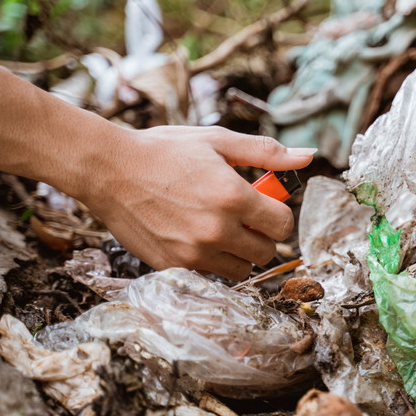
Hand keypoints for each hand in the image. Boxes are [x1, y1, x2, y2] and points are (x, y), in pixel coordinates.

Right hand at [81, 126, 313, 278]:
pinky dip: (212, 260)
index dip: (278, 214)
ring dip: (239, 251)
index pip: (283, 224)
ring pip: (241, 268)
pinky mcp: (173, 266)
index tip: (264, 204)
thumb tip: (307, 157)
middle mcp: (217, 230)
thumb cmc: (164, 150)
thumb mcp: (218, 141)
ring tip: (218, 226)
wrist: (108, 170)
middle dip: (261, 234)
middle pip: (266, 251)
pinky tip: (195, 236)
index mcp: (233, 197)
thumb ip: (266, 152)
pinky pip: (211, 274)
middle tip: (241, 215)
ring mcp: (194, 252)